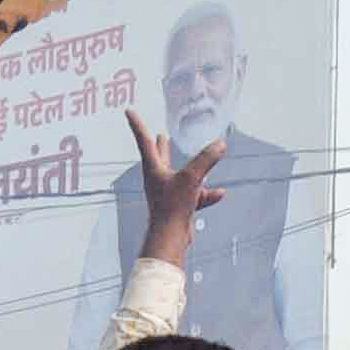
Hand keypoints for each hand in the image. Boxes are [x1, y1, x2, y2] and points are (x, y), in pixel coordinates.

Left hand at [129, 108, 224, 264]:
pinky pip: (195, 196)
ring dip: (192, 170)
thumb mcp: (192, 178)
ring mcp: (168, 194)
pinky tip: (220, 193)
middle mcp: (158, 179)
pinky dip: (207, 194)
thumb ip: (206, 159)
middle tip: (158, 136)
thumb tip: (220, 144)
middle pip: (159, 158)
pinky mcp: (178, 207)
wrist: (170, 238)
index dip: (137, 124)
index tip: (128, 111)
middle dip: (160, 146)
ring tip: (202, 164)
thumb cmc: (173, 208)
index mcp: (153, 169)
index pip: (144, 140)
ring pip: (180, 177)